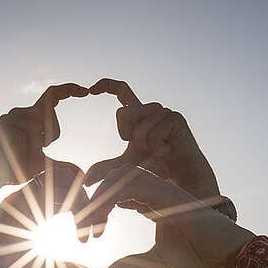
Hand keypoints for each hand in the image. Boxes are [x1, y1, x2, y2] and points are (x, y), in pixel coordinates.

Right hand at [0, 83, 88, 186]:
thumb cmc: (11, 170)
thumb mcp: (39, 166)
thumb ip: (57, 164)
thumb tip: (77, 170)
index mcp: (29, 117)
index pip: (51, 97)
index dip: (68, 90)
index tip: (85, 90)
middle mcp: (18, 113)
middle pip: (49, 112)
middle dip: (51, 134)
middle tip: (39, 151)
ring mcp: (8, 117)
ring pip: (38, 125)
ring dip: (35, 148)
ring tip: (21, 157)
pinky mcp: (1, 124)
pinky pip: (25, 134)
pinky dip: (25, 150)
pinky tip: (13, 157)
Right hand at [0, 163, 107, 267]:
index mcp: (38, 208)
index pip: (71, 190)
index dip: (89, 208)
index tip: (92, 237)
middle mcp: (31, 196)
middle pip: (72, 177)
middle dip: (92, 201)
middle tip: (97, 231)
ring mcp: (22, 194)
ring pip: (65, 174)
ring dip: (85, 199)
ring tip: (88, 230)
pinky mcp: (16, 197)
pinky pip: (51, 181)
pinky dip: (73, 199)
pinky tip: (77, 229)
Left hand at [77, 164, 255, 267]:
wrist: (226, 258)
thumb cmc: (198, 256)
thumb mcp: (155, 262)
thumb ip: (130, 266)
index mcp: (151, 200)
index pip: (115, 189)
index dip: (95, 207)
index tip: (85, 234)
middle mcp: (156, 189)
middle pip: (114, 177)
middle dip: (91, 198)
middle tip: (77, 227)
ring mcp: (163, 188)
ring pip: (121, 176)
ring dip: (98, 198)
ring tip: (86, 225)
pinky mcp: (169, 193)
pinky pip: (132, 185)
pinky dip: (111, 198)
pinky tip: (100, 221)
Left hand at [84, 79, 219, 199]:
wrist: (181, 175)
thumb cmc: (157, 167)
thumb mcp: (127, 165)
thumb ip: (107, 168)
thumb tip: (86, 182)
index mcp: (140, 114)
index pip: (122, 92)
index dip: (107, 86)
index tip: (92, 89)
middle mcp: (151, 109)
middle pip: (123, 113)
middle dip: (126, 135)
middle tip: (143, 147)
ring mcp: (164, 112)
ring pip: (138, 126)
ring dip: (143, 145)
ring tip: (158, 149)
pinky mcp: (175, 118)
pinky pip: (153, 133)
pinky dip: (156, 147)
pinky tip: (167, 150)